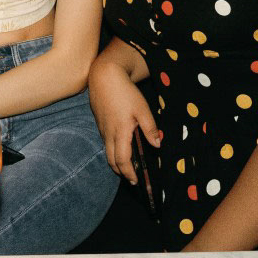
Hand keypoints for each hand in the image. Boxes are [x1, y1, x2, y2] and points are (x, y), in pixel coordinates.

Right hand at [87, 62, 157, 182]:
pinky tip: (121, 147)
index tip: (136, 181)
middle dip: (122, 172)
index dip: (129, 173)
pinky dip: (113, 151)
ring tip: (128, 167)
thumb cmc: (124, 92)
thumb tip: (157, 145)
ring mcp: (103, 129)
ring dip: (117, 163)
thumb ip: (150, 128)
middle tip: (132, 178)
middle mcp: (109, 134)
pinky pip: (106, 143)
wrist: (103, 76)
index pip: (123, 161)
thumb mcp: (142, 109)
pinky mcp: (100, 123)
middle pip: (112, 161)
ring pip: (108, 152)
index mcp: (120, 132)